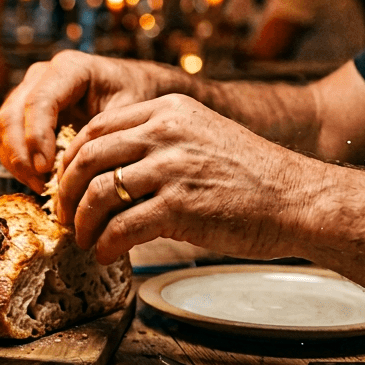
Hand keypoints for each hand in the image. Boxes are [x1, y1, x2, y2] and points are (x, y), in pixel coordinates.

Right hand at [0, 50, 172, 191]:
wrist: (133, 89)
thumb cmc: (134, 97)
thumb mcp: (128, 112)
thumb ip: (102, 136)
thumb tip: (78, 171)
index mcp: (70, 68)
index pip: (39, 101)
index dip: (36, 137)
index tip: (45, 169)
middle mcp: (42, 75)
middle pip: (12, 114)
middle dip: (21, 153)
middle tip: (40, 183)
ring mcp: (28, 91)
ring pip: (2, 127)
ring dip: (15, 160)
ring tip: (40, 185)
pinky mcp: (23, 111)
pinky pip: (5, 137)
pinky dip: (15, 160)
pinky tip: (37, 179)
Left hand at [55, 94, 313, 263]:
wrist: (299, 199)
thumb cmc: (251, 176)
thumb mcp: (200, 136)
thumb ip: (157, 143)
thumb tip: (107, 170)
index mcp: (168, 110)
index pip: (97, 128)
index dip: (72, 159)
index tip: (67, 184)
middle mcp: (166, 133)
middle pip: (88, 158)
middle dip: (68, 193)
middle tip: (65, 216)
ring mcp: (172, 168)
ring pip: (100, 194)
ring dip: (83, 223)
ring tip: (85, 240)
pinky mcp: (179, 206)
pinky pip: (122, 228)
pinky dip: (106, 245)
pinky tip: (106, 254)